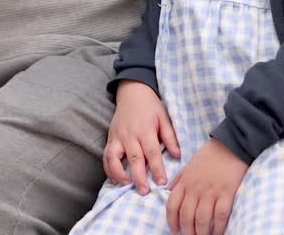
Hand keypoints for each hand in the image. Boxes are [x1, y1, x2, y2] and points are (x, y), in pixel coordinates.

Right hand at [104, 80, 181, 194]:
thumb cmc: (151, 106)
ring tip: (126, 185)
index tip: (162, 182)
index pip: (152, 152)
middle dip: (138, 176)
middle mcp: (130, 134)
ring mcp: (117, 136)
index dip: (157, 168)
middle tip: (144, 191)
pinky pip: (106, 155)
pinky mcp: (110, 138)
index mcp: (146, 129)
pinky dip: (109, 168)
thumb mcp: (164, 117)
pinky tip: (116, 178)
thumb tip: (177, 155)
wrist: (132, 91)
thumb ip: (170, 137)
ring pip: (114, 157)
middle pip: (134, 158)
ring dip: (118, 173)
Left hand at [166, 139, 248, 234]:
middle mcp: (195, 188)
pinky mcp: (226, 193)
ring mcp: (211, 191)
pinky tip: (219, 233)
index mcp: (185, 181)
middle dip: (187, 230)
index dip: (171, 220)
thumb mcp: (189, 163)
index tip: (174, 230)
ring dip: (201, 232)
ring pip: (202, 219)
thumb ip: (178, 178)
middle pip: (186, 216)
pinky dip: (219, 227)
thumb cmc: (210, 154)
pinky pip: (220, 215)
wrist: (231, 143)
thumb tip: (167, 190)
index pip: (172, 205)